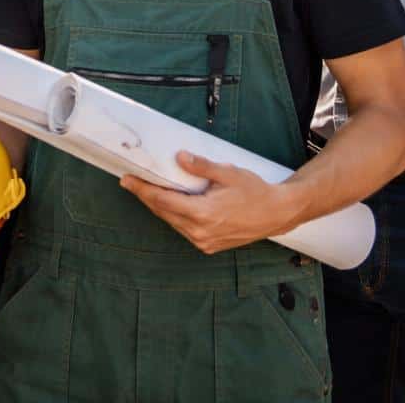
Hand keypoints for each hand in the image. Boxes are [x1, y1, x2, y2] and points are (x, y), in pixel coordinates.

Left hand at [121, 151, 297, 254]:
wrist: (277, 214)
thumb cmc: (255, 192)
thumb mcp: (228, 173)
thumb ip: (201, 167)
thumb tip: (179, 157)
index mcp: (202, 213)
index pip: (162, 201)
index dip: (142, 190)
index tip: (127, 180)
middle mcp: (200, 231)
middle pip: (163, 212)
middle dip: (146, 196)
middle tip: (131, 181)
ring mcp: (204, 241)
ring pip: (172, 222)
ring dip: (160, 207)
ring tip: (148, 190)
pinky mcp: (209, 246)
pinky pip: (184, 229)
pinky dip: (175, 217)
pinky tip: (173, 205)